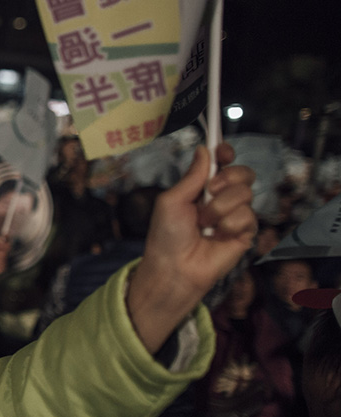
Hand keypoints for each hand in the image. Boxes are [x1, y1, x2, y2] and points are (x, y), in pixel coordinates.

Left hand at [127, 143, 256, 352]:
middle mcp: (221, 199)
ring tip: (204, 224)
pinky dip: (229, 224)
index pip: (222, 163)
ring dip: (220, 207)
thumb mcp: (172, 200)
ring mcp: (234, 215)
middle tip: (211, 190)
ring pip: (245, 193)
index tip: (222, 151)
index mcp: (201, 188)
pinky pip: (248, 216)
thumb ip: (192, 175)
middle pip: (243, 173)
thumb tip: (204, 149)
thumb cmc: (167, 236)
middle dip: (229, 177)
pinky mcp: (245, 232)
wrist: (175, 267)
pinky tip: (217, 236)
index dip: (225, 153)